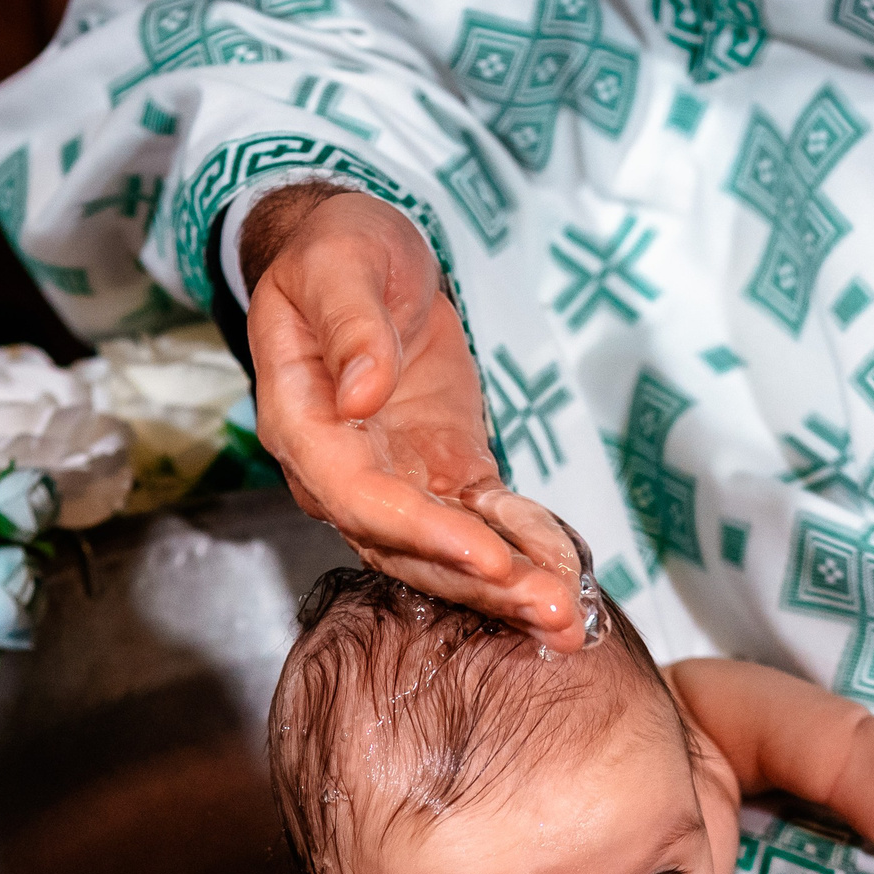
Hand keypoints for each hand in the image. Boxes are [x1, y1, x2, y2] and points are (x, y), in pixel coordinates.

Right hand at [244, 187, 587, 650]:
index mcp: (304, 425)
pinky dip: (526, 549)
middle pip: (408, 547)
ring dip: (508, 589)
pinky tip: (568, 576)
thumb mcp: (340, 265)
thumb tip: (361, 392)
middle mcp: (343, 472)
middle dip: (480, 586)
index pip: (358, 497)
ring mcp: (397, 478)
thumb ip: (351, 327)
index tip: (486, 555)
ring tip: (569, 620)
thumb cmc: (336, 253)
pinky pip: (484, 520)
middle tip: (551, 614)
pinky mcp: (443, 470)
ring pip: (448, 552)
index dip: (422, 532)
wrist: (358, 256)